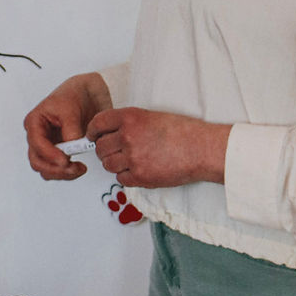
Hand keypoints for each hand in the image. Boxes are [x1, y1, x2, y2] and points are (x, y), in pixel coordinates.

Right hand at [24, 73, 111, 180]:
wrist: (87, 94)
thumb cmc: (74, 96)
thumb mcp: (71, 110)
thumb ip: (71, 130)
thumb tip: (71, 149)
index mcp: (34, 122)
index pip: (36, 144)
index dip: (50, 155)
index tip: (66, 160)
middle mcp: (37, 136)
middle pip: (37, 162)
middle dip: (55, 169)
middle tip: (73, 168)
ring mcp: (47, 146)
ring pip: (46, 169)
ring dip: (61, 173)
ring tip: (79, 168)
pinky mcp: (58, 153)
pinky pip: (57, 169)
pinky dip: (67, 172)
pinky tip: (79, 167)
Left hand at [88, 108, 229, 187]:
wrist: (202, 149)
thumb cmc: (182, 132)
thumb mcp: (151, 116)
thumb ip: (129, 123)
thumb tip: (110, 133)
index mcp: (130, 117)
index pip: (98, 123)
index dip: (93, 131)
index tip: (93, 135)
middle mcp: (128, 136)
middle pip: (100, 147)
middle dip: (104, 150)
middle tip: (113, 151)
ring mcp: (133, 158)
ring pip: (108, 165)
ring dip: (114, 164)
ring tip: (127, 161)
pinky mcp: (141, 176)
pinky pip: (121, 179)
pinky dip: (126, 177)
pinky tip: (137, 170)